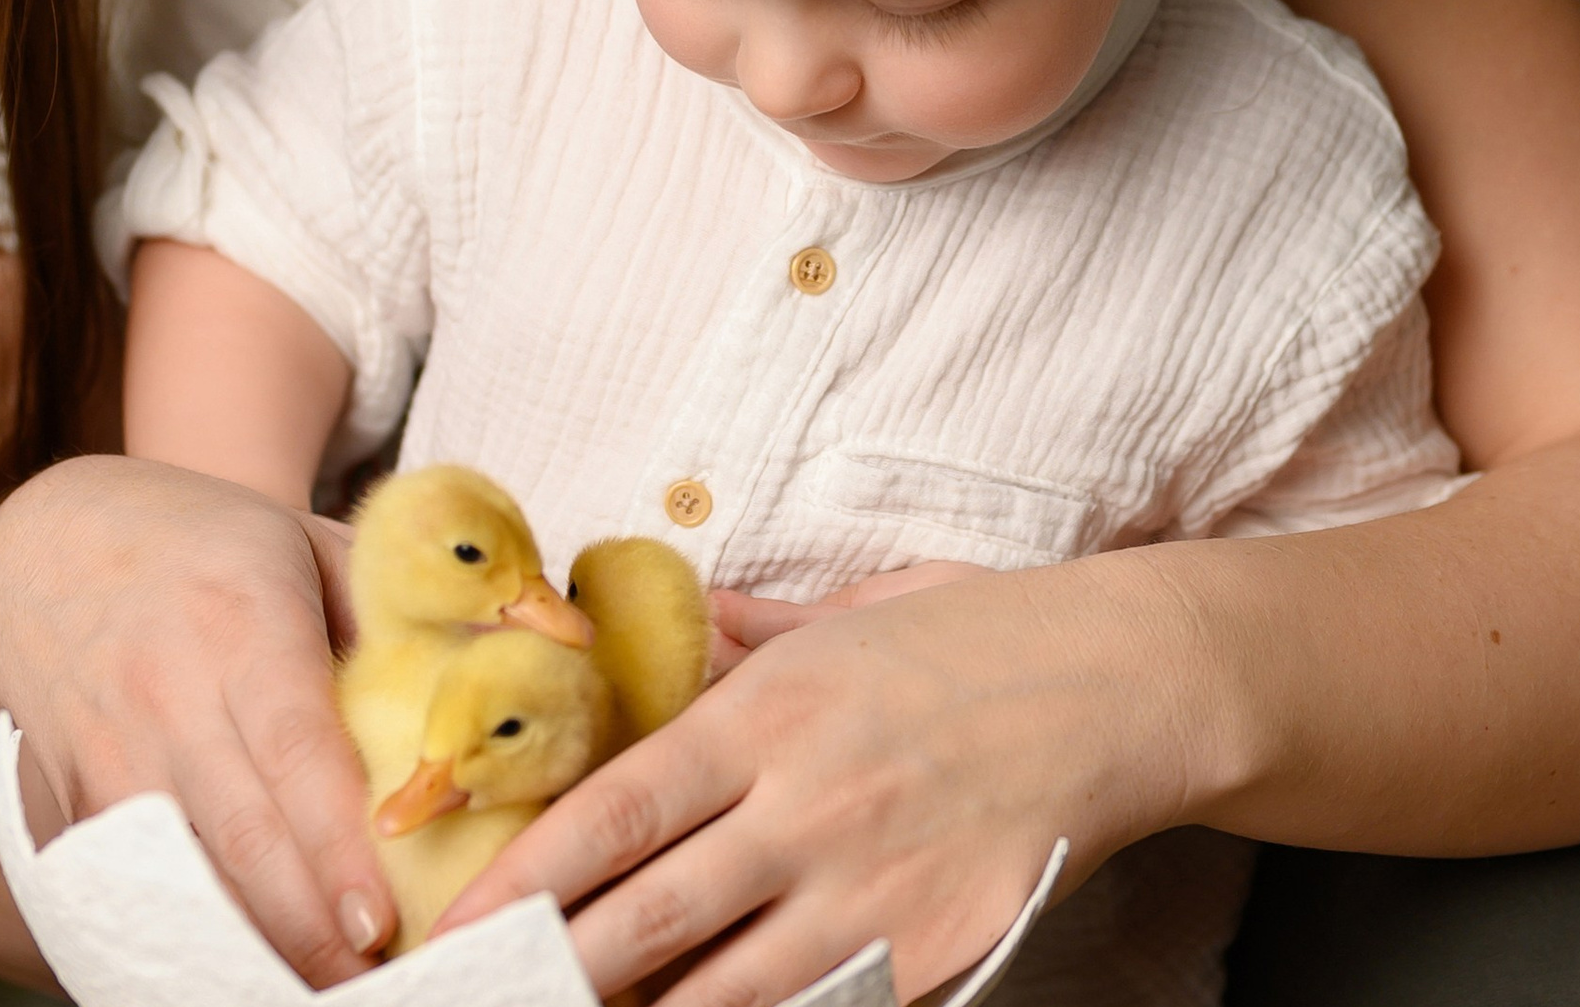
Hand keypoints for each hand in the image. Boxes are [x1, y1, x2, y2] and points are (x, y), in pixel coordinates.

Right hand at [0, 453, 394, 979]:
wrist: (57, 548)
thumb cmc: (220, 552)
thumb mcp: (315, 543)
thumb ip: (413, 604)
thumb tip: (542, 643)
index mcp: (243, 620)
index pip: (294, 747)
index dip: (335, 844)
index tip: (379, 922)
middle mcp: (167, 691)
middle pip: (240, 835)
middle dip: (305, 928)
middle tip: (369, 984)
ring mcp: (108, 753)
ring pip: (181, 878)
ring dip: (246, 947)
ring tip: (314, 991)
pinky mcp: (68, 804)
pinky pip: (128, 892)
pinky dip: (178, 939)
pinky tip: (231, 974)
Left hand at [436, 557, 1200, 1006]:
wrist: (1121, 686)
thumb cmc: (978, 638)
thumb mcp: (848, 612)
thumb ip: (749, 632)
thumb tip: (676, 628)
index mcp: (769, 714)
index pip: (616, 813)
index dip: (526, 880)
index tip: (458, 924)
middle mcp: (805, 810)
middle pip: (645, 923)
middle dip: (553, 975)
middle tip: (487, 997)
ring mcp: (871, 896)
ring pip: (720, 998)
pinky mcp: (933, 958)